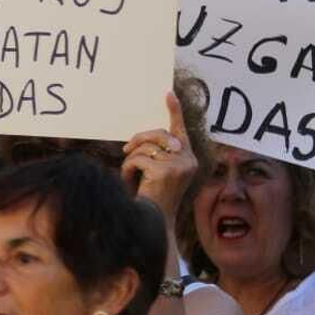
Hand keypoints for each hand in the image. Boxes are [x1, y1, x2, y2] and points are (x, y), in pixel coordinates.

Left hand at [120, 92, 193, 223]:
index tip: (168, 94)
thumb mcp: (157, 172)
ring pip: (146, 148)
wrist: (153, 220)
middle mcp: (188, 161)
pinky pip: (138, 159)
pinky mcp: (165, 171)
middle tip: (125, 147)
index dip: (174, 112)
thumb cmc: (151, 197)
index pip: (180, 131)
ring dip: (131, 159)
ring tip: (129, 175)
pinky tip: (129, 182)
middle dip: (139, 139)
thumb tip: (137, 140)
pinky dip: (128, 169)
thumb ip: (155, 155)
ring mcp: (178, 166)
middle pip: (159, 135)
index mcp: (189, 159)